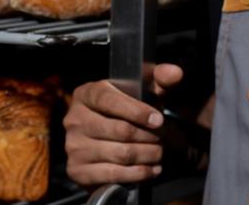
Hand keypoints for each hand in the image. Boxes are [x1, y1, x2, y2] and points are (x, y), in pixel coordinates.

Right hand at [64, 63, 184, 185]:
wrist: (104, 142)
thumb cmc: (125, 112)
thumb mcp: (141, 90)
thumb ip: (159, 79)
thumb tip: (175, 73)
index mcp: (86, 94)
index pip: (110, 100)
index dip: (137, 111)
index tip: (158, 120)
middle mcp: (74, 119)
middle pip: (119, 130)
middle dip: (148, 137)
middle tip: (161, 140)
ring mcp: (74, 146)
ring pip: (120, 153)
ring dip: (146, 155)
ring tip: (158, 153)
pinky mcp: (77, 170)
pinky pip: (113, 174)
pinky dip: (138, 174)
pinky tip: (150, 170)